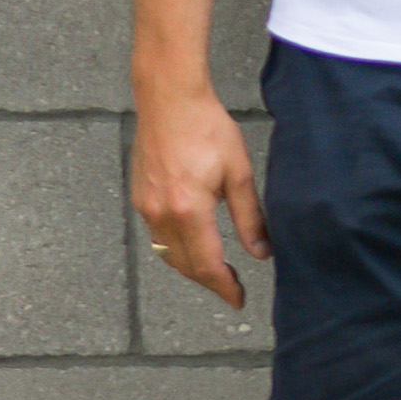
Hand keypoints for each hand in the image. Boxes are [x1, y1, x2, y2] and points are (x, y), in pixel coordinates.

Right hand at [131, 85, 264, 314]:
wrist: (169, 99)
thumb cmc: (207, 128)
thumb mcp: (239, 173)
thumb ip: (250, 218)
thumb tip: (261, 253)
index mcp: (188, 211)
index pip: (207, 264)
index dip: (224, 287)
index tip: (239, 300)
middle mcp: (161, 214)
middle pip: (184, 265)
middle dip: (209, 282)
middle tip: (232, 290)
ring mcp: (145, 206)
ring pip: (167, 253)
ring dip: (191, 268)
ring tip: (217, 272)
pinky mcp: (139, 197)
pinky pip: (157, 236)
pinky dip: (176, 249)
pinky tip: (194, 245)